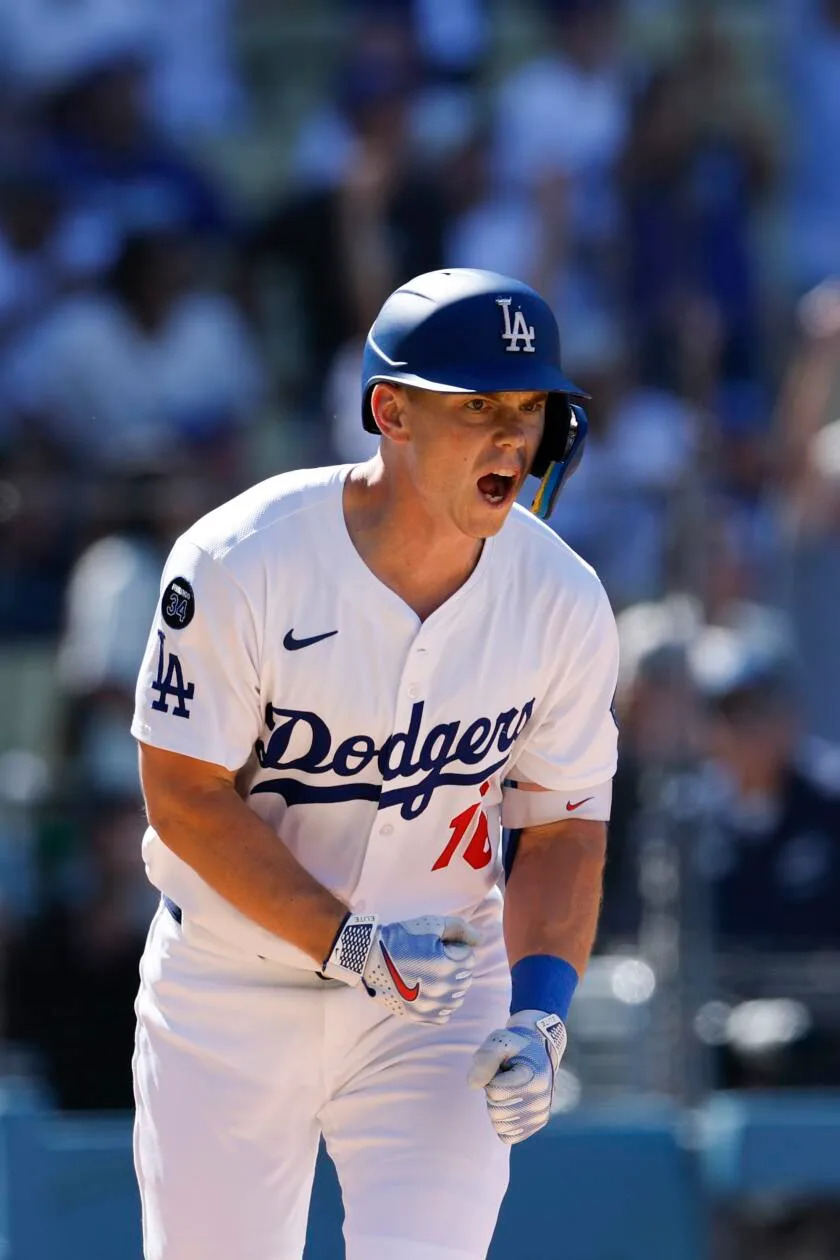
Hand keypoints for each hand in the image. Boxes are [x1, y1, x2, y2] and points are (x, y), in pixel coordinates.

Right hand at [322, 913, 479, 1022]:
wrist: (368, 957)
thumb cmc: (401, 938)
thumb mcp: (431, 924)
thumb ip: (460, 929)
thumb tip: (479, 941)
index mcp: (447, 966)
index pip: (469, 957)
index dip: (455, 948)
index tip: (437, 945)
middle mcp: (442, 990)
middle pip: (465, 978)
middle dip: (455, 966)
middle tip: (432, 958)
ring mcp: (430, 1006)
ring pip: (457, 998)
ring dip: (449, 986)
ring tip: (429, 974)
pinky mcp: (419, 1016)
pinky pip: (443, 1015)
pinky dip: (440, 1004)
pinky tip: (427, 991)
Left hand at [468, 1009, 566, 1143]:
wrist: (538, 1049)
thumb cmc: (514, 1046)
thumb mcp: (499, 1041)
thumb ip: (485, 1058)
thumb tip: (473, 1084)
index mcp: (535, 1078)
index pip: (495, 1091)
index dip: (491, 1078)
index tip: (502, 1068)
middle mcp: (541, 1101)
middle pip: (495, 1109)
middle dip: (493, 1093)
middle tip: (504, 1078)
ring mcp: (540, 1115)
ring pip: (499, 1124)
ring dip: (497, 1106)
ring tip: (509, 1088)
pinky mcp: (537, 1124)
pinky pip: (507, 1135)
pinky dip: (503, 1121)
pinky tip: (511, 1103)